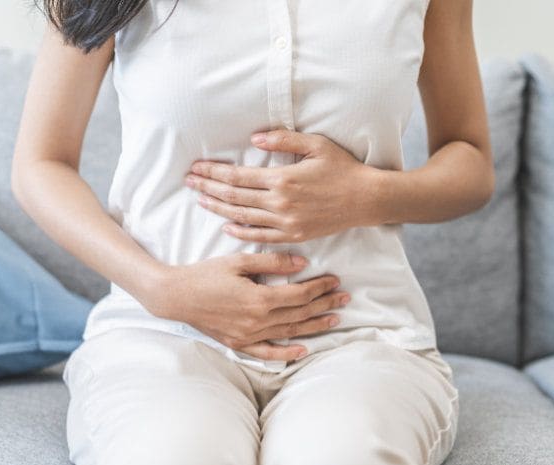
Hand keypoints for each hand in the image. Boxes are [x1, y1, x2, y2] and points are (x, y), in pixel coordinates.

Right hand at [143, 251, 350, 361]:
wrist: (175, 296)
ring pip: (290, 332)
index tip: (335, 280)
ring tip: (335, 319)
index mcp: (259, 299)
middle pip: (300, 314)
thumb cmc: (205, 274)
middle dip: (325, 304)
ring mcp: (248, 335)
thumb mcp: (238, 261)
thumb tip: (302, 264)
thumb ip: (271, 262)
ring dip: (314, 326)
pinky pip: (267, 352)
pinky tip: (303, 351)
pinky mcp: (238, 343)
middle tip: (345, 298)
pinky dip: (286, 353)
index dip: (320, 287)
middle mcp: (257, 321)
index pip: (299, 294)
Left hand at [184, 129, 375, 242]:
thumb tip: (254, 139)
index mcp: (282, 179)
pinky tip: (225, 226)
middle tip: (188, 182)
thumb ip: (283, 140)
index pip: (237, 177)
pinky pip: (260, 236)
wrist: (365, 199)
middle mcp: (279, 203)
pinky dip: (240, 232)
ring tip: (199, 201)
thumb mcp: (316, 145)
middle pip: (234, 197)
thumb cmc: (342, 168)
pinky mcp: (293, 235)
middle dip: (207, 189)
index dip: (213, 173)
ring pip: (242, 217)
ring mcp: (285, 222)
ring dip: (217, 209)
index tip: (196, 168)